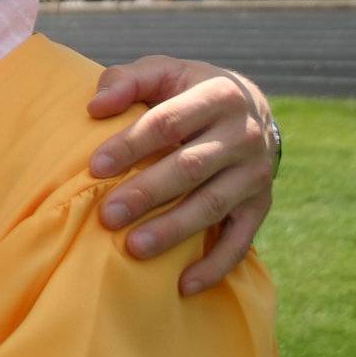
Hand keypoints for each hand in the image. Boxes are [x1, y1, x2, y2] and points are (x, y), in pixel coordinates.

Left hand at [86, 56, 274, 295]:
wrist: (252, 108)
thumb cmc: (189, 90)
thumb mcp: (164, 72)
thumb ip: (128, 81)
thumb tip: (95, 107)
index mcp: (218, 94)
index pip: (168, 123)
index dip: (130, 145)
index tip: (95, 168)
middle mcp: (244, 135)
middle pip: (190, 168)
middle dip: (147, 193)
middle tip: (108, 215)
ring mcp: (255, 174)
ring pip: (211, 205)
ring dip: (173, 230)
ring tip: (133, 248)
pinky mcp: (261, 206)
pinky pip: (240, 241)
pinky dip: (215, 266)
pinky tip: (183, 284)